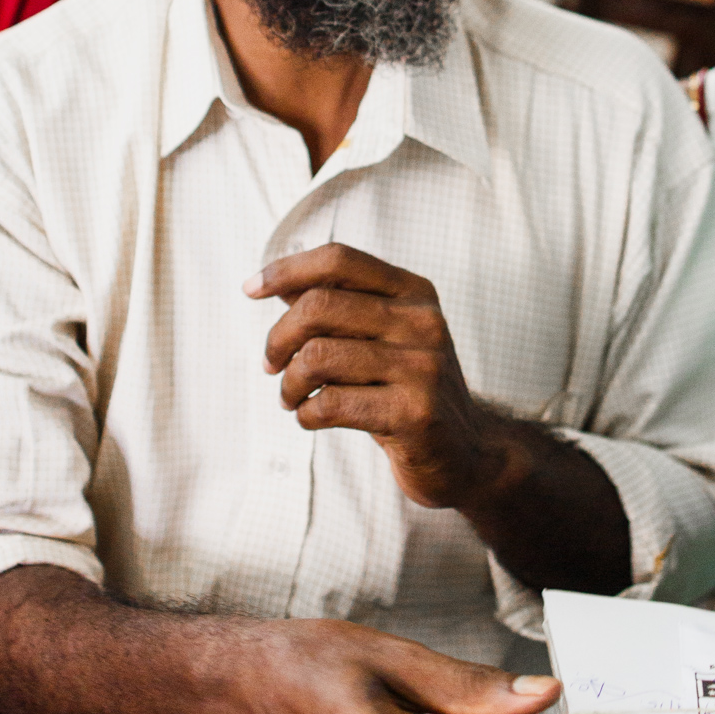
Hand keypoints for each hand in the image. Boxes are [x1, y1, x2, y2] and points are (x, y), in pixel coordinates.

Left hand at [248, 243, 510, 510]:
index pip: (340, 260)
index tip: (250, 289)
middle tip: (270, 365)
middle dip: (278, 338)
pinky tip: (312, 418)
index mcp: (414, 292)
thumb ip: (337, 308)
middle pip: (319, 306)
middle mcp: (423, 321)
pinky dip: (305, 414)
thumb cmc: (406, 391)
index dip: (286, 269)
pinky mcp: (414, 413)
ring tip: (291, 397)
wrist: (464, 453)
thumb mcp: (381, 339)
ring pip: (317, 356)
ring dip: (288, 383)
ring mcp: (422, 367)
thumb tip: (277, 282)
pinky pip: (329, 403)